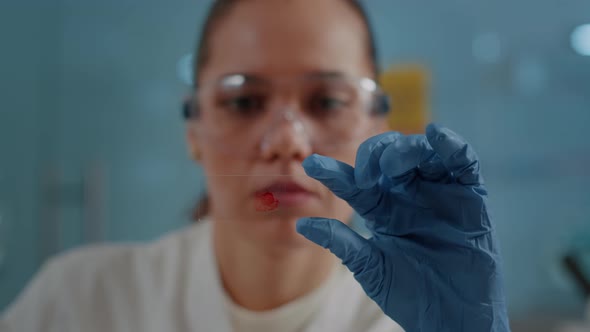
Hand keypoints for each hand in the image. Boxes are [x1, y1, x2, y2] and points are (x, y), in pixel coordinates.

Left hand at [297, 124, 509, 331]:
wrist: (452, 318)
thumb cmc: (411, 294)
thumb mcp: (371, 267)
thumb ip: (342, 242)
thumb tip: (302, 224)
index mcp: (382, 208)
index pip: (354, 182)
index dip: (332, 172)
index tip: (310, 166)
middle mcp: (408, 194)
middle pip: (388, 155)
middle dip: (373, 155)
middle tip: (365, 175)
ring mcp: (438, 191)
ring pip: (422, 152)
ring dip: (406, 148)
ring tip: (393, 164)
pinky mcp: (470, 195)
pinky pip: (462, 161)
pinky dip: (451, 144)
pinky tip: (436, 135)